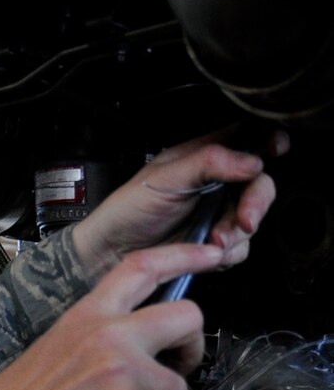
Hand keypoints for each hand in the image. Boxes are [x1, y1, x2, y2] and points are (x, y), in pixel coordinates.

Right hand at [0, 240, 224, 389]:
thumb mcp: (56, 345)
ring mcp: (123, 368)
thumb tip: (138, 348)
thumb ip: (99, 336)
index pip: (143, 267)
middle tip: (174, 369)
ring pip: (178, 388)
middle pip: (188, 317)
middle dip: (192, 348)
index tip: (212, 255)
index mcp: (88, 313)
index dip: (184, 255)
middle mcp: (110, 333)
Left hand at [70, 128, 285, 275]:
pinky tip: (210, 251)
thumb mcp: (166, 176)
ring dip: (239, 232)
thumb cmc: (130, 207)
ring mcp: (217, 214)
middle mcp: (216, 183)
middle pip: (259, 184)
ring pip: (253, 219)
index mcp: (205, 156)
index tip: (277, 146)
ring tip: (215, 240)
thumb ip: (210, 162)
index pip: (246, 138)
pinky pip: (240, 247)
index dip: (267, 138)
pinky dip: (230, 252)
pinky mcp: (214, 243)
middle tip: (244, 218)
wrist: (113, 252)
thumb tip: (252, 161)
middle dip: (256, 202)